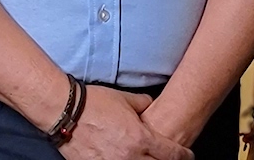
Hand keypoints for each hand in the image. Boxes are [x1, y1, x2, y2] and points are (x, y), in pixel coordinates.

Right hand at [57, 86, 192, 159]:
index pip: (171, 153)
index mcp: (140, 139)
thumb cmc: (94, 103)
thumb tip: (152, 106)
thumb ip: (144, 104)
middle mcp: (130, 157)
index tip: (188, 155)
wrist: (65, 112)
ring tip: (144, 157)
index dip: (183, 155)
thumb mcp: (125, 99)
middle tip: (168, 158)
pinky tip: (123, 158)